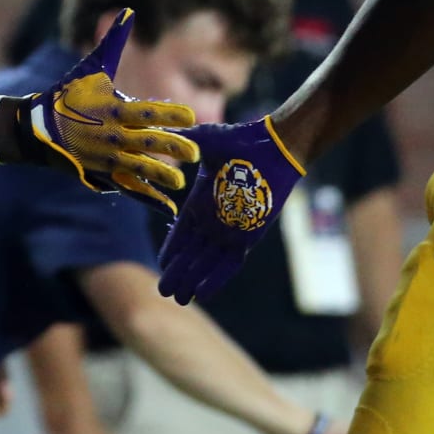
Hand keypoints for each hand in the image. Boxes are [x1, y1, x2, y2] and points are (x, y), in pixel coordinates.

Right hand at [14, 9, 199, 212]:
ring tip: (182, 182)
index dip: (169, 114)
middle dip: (172, 148)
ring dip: (161, 175)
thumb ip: (114, 42)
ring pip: (139, 168)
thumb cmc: (68, 93)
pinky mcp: (102, 174)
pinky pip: (128, 187)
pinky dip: (148, 197)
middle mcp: (112, 135)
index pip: (146, 111)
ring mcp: (107, 157)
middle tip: (195, 153)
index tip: (191, 116)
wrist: (36, 128)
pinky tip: (167, 206)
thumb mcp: (93, 67)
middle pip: (147, 143)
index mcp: (113, 108)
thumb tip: (128, 11)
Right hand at [158, 116, 303, 304]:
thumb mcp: (205, 139)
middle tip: (164, 291)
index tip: (160, 263)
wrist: (274, 147)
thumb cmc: (241, 140)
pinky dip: (216, 279)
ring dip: (193, 280)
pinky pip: (229, 264)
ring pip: (207, 262)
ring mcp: (231, 229)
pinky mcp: (249, 236)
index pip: (181, 231)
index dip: (171, 249)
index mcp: (201, 200)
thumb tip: (159, 135)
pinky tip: (202, 294)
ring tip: (179, 299)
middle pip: (191, 253)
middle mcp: (214, 219)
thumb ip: (184, 141)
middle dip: (178, 272)